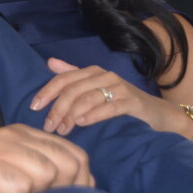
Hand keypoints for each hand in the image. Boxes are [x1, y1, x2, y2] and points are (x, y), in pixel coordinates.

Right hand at [0, 124, 93, 192]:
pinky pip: (21, 186)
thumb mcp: (11, 176)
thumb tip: (85, 185)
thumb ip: (41, 173)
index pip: (75, 155)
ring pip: (47, 173)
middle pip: (68, 163)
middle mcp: (10, 135)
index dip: (77, 184)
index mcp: (21, 135)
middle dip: (60, 191)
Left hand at [30, 58, 179, 134]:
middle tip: (49, 127)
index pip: (63, 79)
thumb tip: (50, 62)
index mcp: (92, 71)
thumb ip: (73, 75)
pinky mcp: (133, 101)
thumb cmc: (121, 102)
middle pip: (73, 90)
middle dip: (57, 109)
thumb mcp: (95, 88)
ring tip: (62, 130)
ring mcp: (120, 87)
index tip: (34, 107)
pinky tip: (82, 123)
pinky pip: (109, 107)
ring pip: (87, 99)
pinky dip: (93, 115)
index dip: (47, 92)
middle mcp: (105, 75)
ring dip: (71, 115)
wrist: (159, 114)